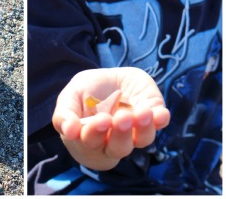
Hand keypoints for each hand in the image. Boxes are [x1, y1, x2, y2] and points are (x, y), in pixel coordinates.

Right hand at [52, 67, 170, 170]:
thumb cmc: (85, 92)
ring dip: (142, 128)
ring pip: (140, 140)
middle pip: (118, 147)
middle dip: (120, 133)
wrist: (110, 78)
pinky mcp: (152, 119)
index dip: (94, 133)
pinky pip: (159, 126)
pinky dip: (160, 120)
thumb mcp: (70, 96)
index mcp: (89, 138)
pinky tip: (160, 113)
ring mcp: (134, 132)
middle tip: (120, 117)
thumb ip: (64, 114)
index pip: (90, 143)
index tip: (100, 120)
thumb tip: (69, 131)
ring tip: (142, 112)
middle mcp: (113, 140)